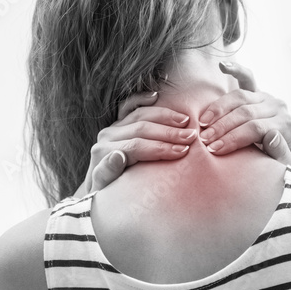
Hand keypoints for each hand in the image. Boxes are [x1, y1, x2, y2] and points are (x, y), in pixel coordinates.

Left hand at [74, 92, 196, 196]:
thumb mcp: (105, 190)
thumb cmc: (107, 193)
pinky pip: (129, 106)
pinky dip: (142, 99)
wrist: (98, 189)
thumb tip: (118, 155)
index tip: (183, 151)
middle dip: (169, 132)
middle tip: (192, 136)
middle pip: (142, 128)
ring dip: (165, 116)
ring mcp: (113, 127)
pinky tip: (155, 96)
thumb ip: (108, 172)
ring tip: (186, 121)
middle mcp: (107, 136)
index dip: (161, 148)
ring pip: (140, 115)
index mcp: (103, 152)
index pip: (137, 146)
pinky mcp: (118, 123)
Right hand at [199, 61, 290, 164]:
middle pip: (245, 113)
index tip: (214, 150)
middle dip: (221, 126)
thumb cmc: (283, 163)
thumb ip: (281, 153)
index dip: (232, 138)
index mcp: (285, 124)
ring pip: (239, 97)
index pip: (255, 129)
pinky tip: (223, 65)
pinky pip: (247, 78)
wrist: (290, 152)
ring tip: (201, 123)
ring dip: (218, 109)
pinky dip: (236, 70)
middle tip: (203, 139)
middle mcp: (277, 107)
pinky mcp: (258, 92)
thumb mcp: (286, 166)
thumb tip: (271, 135)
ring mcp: (266, 97)